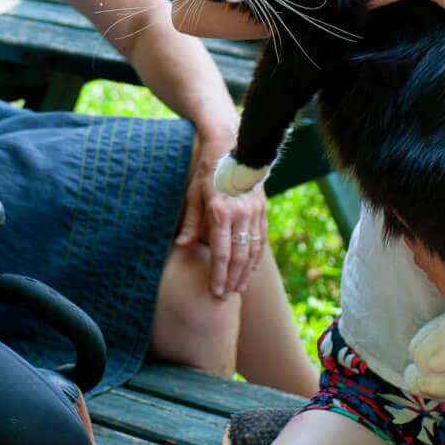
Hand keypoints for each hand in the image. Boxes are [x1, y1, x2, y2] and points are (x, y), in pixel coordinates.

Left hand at [177, 118, 267, 297]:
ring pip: (253, 250)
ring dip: (246, 272)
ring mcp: (254, 212)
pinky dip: (257, 255)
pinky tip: (251, 268)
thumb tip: (182, 246)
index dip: (218, 274)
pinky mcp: (262, 208)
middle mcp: (240, 214)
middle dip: (232, 279)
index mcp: (221, 211)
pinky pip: (261, 238)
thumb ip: (190, 222)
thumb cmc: (208, 171)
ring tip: (238, 287)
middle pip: (239, 256)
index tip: (215, 291)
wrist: (234, 147)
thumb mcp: (193, 194)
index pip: (220, 252)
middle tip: (225, 296)